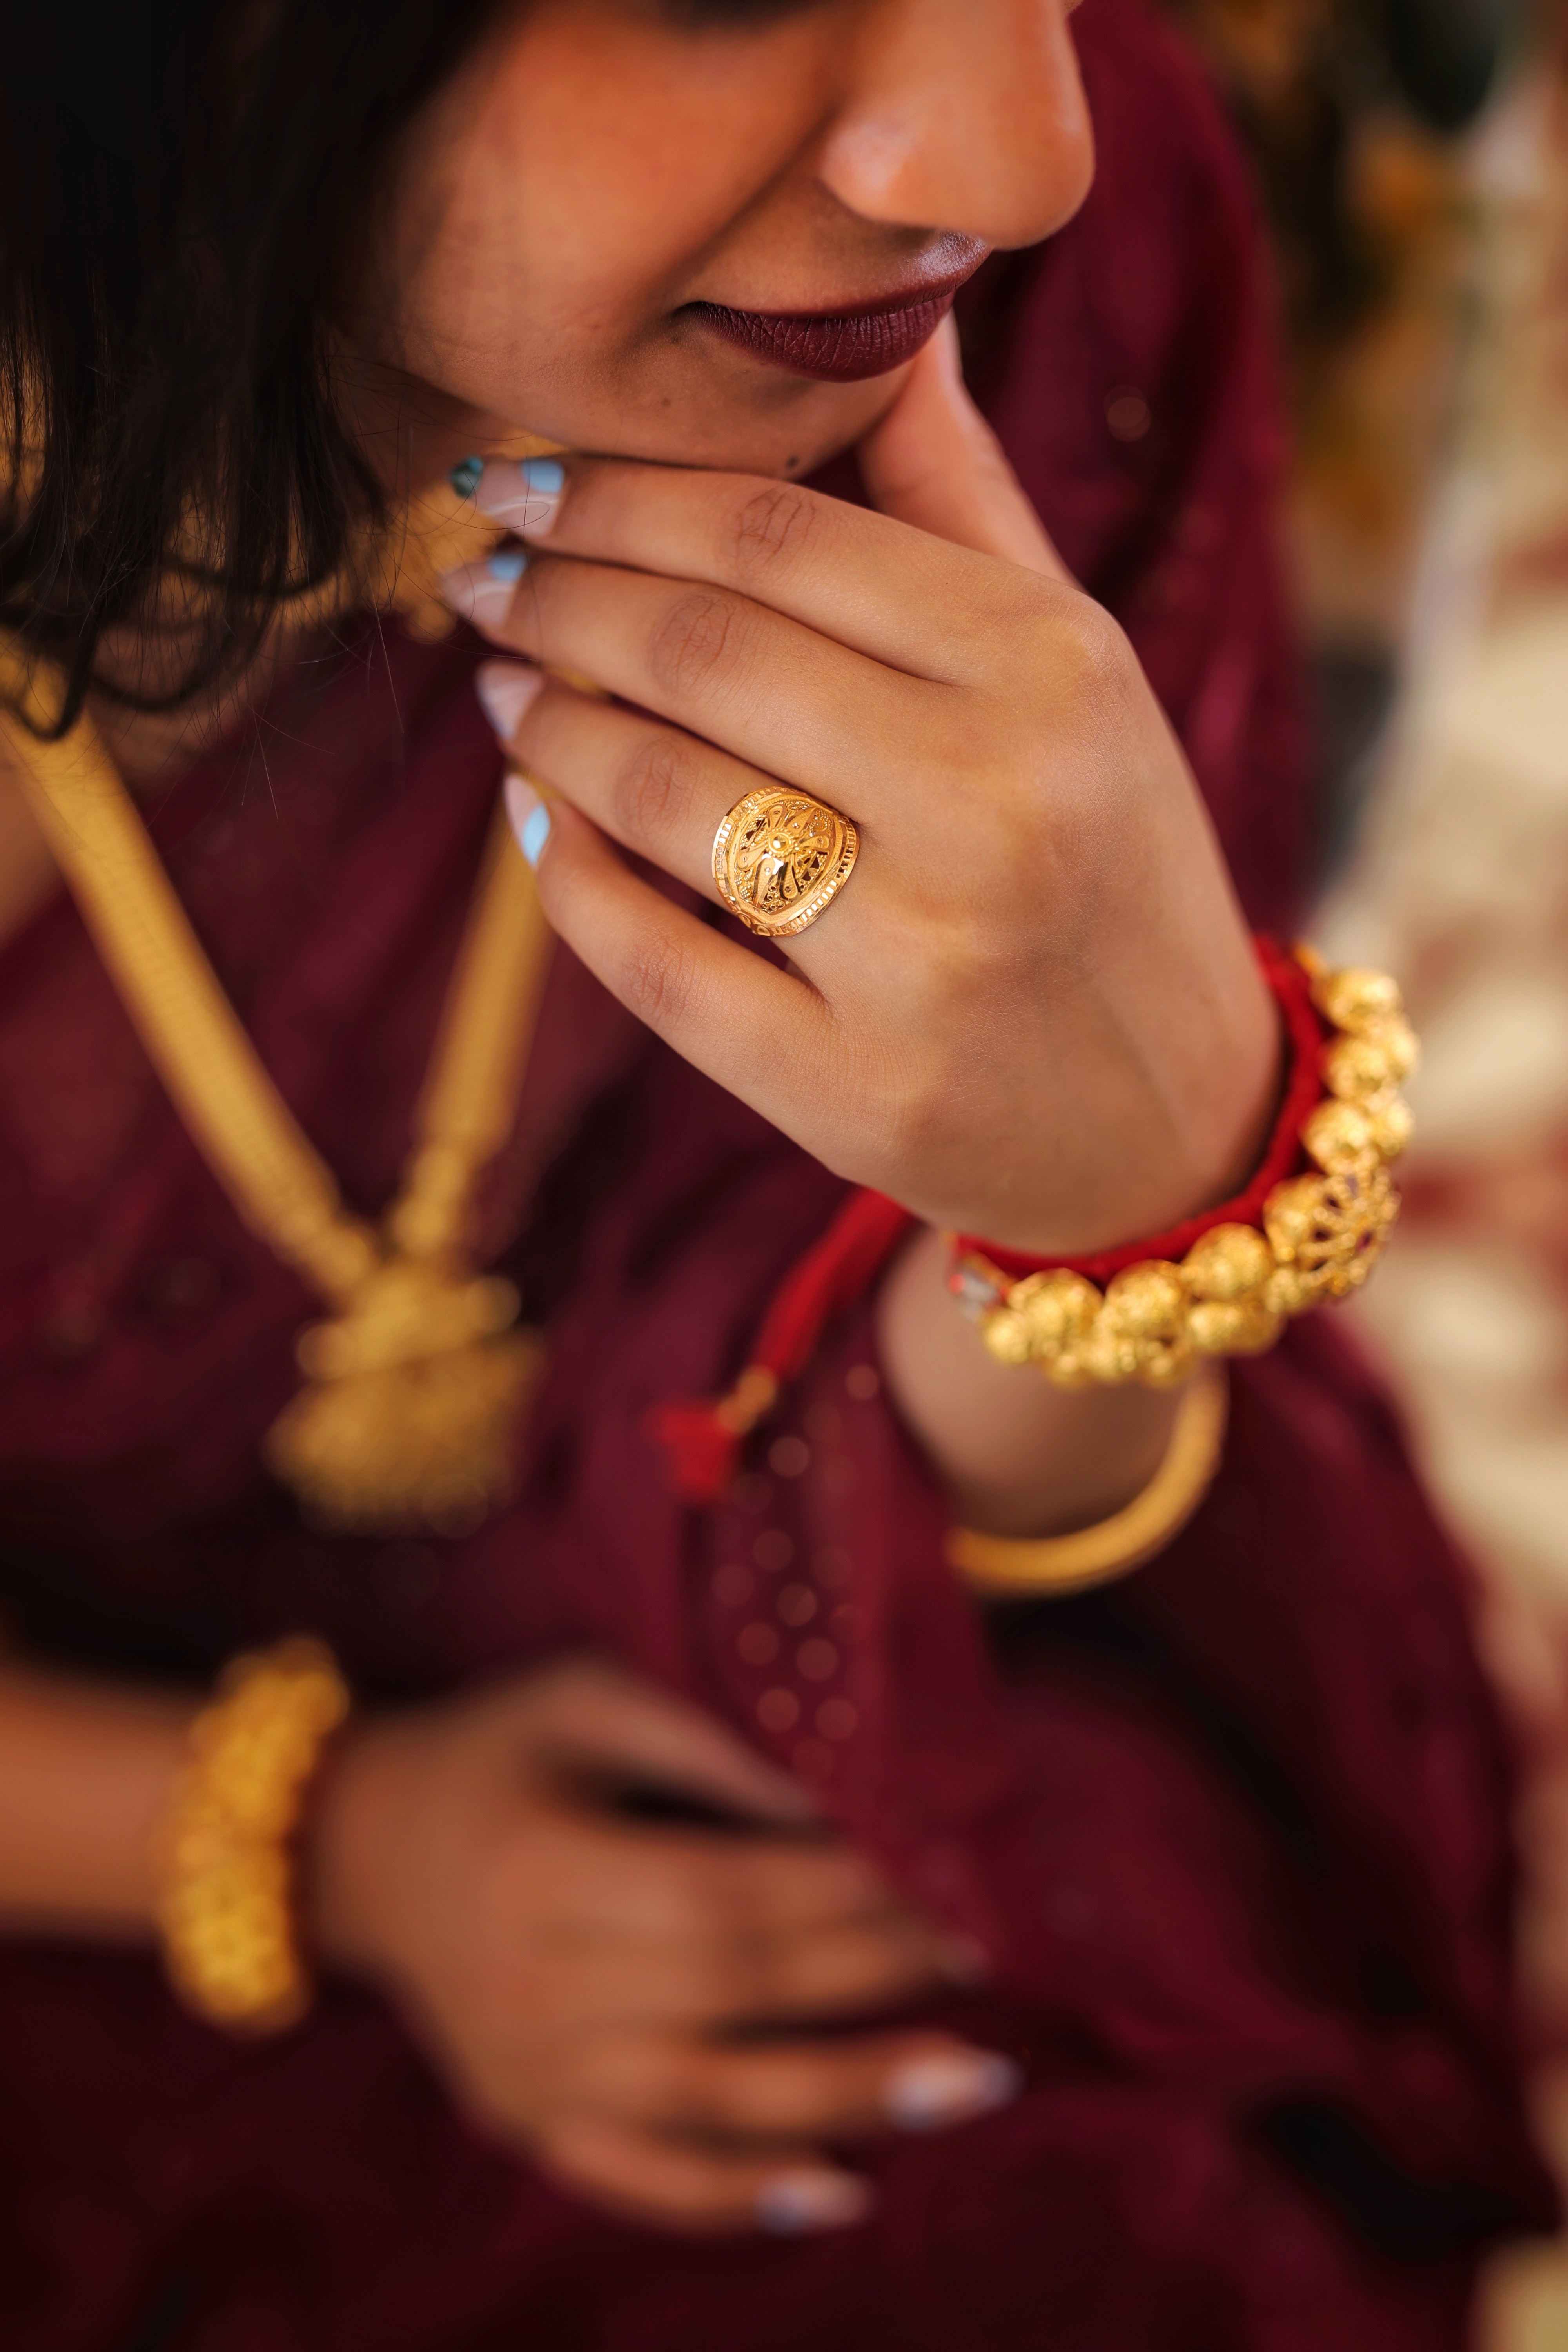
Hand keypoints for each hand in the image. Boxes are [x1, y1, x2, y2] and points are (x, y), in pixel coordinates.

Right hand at [312, 1656, 1015, 2234]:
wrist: (359, 1846)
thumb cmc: (495, 1751)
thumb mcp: (585, 1699)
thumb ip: (704, 1741)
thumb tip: (835, 1797)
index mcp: (543, 1871)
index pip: (724, 1896)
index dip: (841, 1895)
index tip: (944, 1882)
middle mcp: (535, 1990)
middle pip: (736, 1996)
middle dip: (873, 1982)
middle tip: (988, 1968)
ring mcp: (533, 2076)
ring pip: (714, 2105)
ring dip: (851, 2099)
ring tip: (972, 2083)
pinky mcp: (531, 2125)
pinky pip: (645, 2181)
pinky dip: (742, 2198)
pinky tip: (842, 2192)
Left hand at [450, 321, 1277, 1257]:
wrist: (1176, 1116)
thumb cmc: (1111, 860)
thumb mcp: (1081, 669)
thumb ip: (965, 507)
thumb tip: (882, 329)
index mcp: (1052, 672)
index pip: (779, 538)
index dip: (619, 494)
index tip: (521, 479)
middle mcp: (995, 807)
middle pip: (702, 651)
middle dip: (557, 596)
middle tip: (487, 575)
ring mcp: (923, 962)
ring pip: (659, 797)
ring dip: (547, 729)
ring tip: (506, 688)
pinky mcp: (855, 1092)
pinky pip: (652, 963)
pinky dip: (568, 880)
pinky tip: (537, 824)